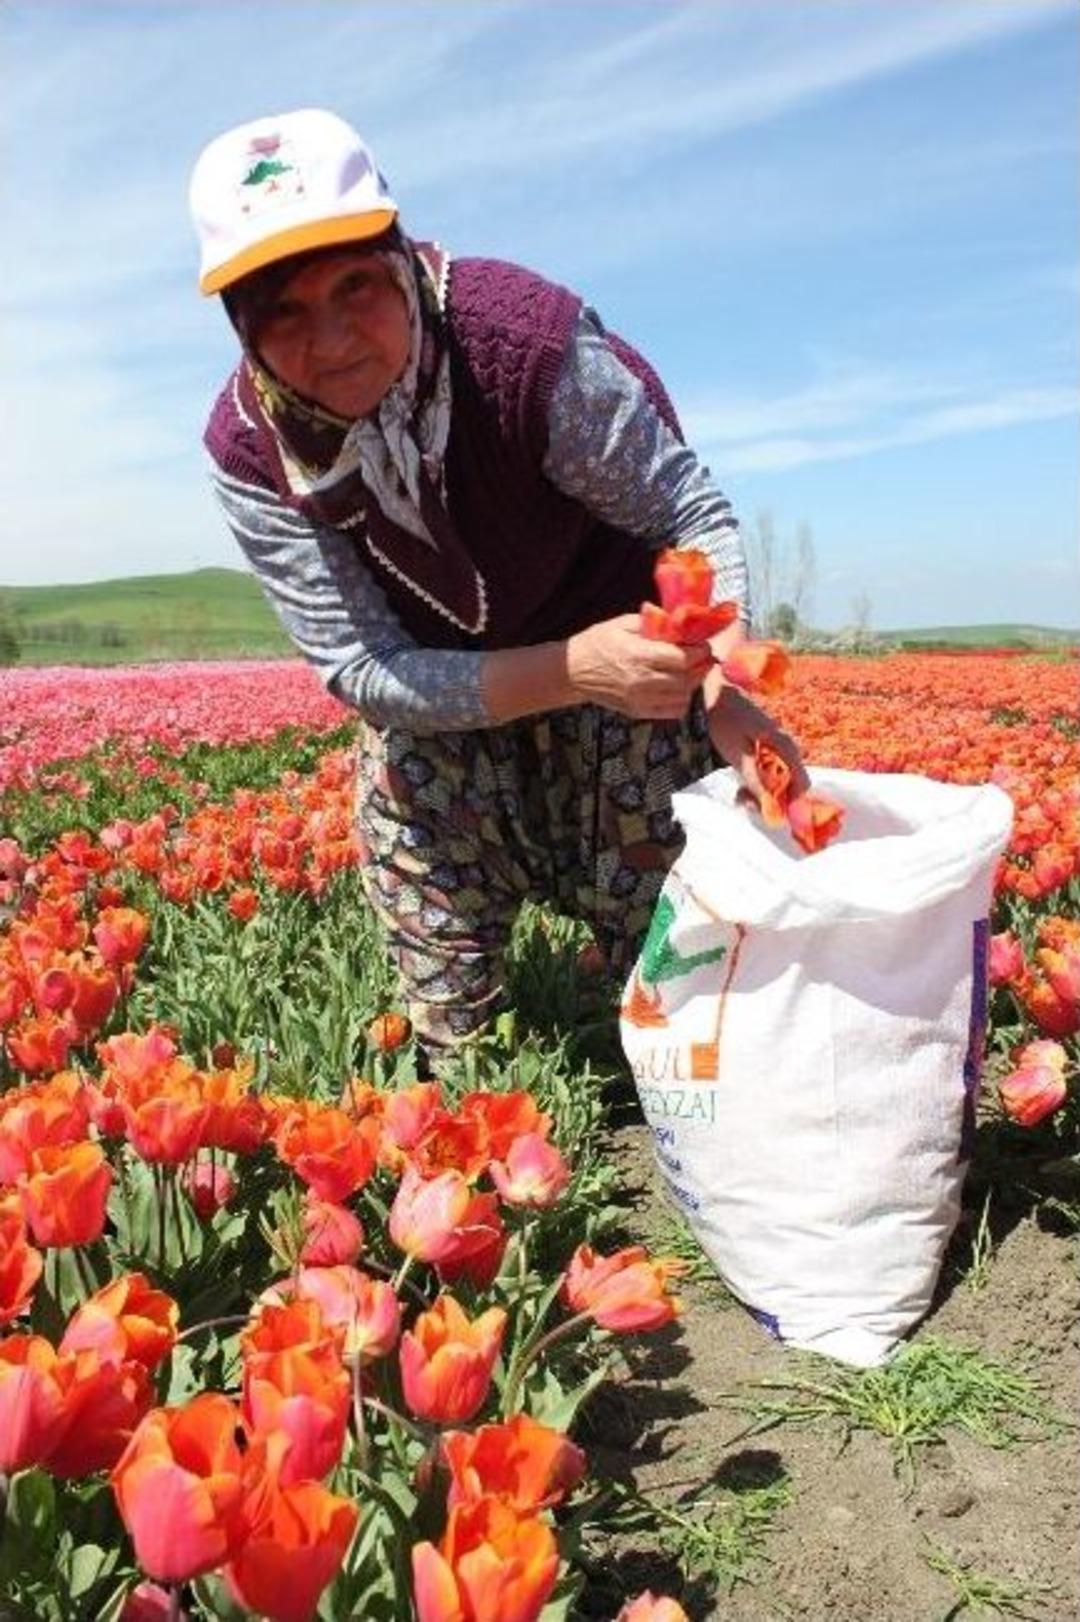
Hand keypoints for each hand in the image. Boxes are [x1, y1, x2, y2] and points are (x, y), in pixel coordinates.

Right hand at [566, 613, 711, 719]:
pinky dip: (682, 701)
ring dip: (693, 683)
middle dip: (700, 666)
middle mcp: (640, 681)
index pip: (681, 658)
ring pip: (683, 696)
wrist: (572, 671)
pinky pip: (672, 712)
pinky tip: (679, 688)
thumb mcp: (622, 624)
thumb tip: (680, 622)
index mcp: (637, 655)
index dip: (698, 651)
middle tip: (703, 656)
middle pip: (686, 679)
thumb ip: (652, 624)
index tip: (702, 644)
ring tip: (692, 670)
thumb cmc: (597, 643)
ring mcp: (639, 699)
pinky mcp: (637, 711)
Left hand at [705, 680, 809, 806]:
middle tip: (744, 801)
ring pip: (779, 787)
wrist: (717, 695)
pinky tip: (740, 789)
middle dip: (770, 802)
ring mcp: (779, 754)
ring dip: (761, 797)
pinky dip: (756, 788)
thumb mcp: (738, 754)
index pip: (802, 784)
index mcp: (786, 747)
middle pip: (790, 789)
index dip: (792, 804)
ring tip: (739, 795)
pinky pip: (769, 780)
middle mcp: (788, 752)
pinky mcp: (768, 757)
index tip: (773, 817)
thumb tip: (771, 805)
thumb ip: (755, 779)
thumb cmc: (727, 720)